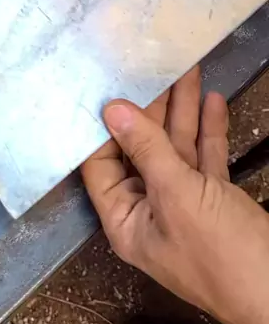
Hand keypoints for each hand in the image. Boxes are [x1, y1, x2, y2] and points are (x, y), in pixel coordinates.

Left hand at [81, 69, 268, 323]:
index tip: (110, 87)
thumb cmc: (222, 253)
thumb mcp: (178, 196)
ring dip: (182, 113)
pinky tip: (212, 100)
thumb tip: (112, 110)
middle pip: (141, 151)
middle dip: (151, 110)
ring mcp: (183, 207)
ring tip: (186, 71)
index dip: (104, 128)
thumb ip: (146, 149)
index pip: (100, 165)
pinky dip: (208, 131)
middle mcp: (148, 212)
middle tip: (156, 69)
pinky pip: (204, 160)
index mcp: (125, 220)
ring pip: (176, 151)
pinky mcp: (214, 203)